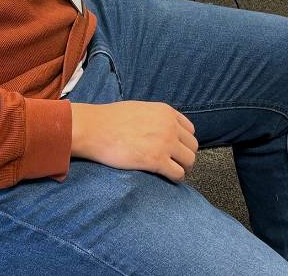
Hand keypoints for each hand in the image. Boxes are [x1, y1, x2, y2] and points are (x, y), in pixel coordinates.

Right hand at [70, 101, 197, 181]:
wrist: (95, 128)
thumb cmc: (110, 119)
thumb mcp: (140, 109)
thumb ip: (156, 118)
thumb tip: (161, 129)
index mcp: (166, 112)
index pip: (190, 130)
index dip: (184, 142)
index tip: (176, 150)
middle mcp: (169, 126)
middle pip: (192, 147)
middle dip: (185, 156)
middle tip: (175, 164)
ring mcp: (165, 143)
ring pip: (189, 161)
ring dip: (182, 168)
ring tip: (171, 172)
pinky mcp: (157, 160)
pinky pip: (178, 173)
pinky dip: (175, 178)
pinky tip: (166, 178)